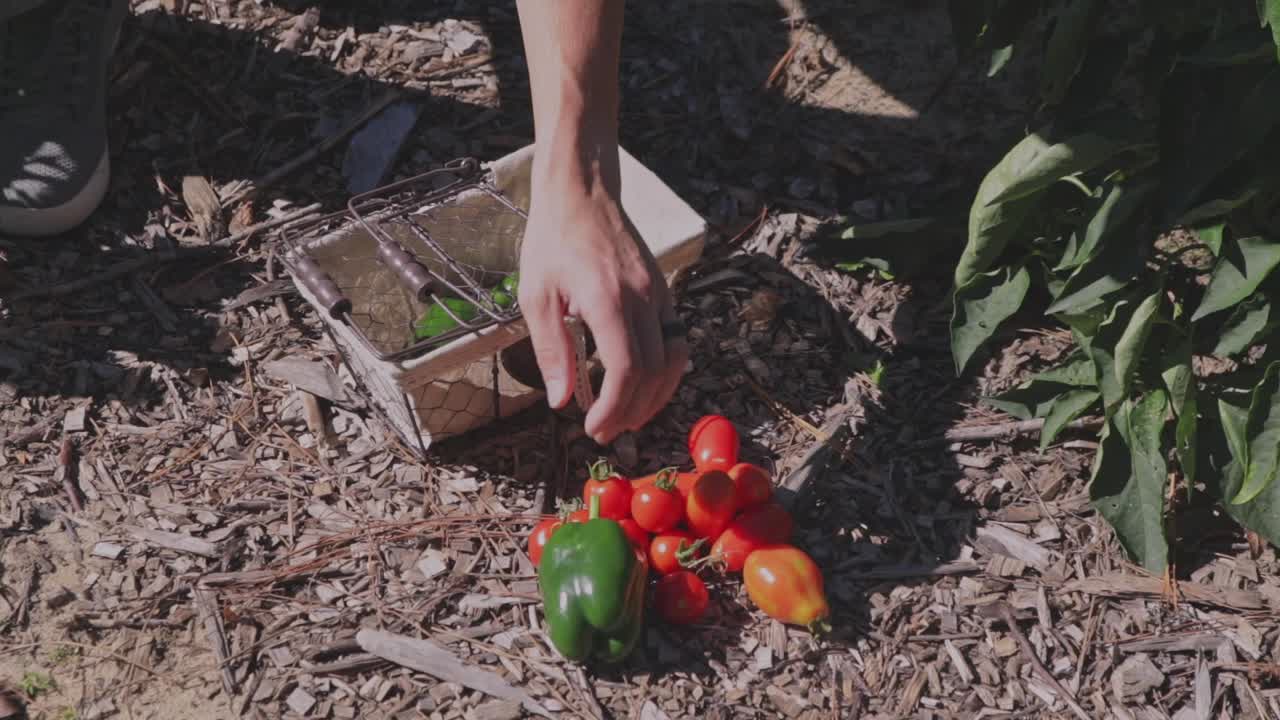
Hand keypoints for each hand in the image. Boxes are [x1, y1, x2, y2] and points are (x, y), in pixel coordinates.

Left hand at [518, 172, 687, 444]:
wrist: (583, 193)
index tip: (594, 427)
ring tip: (628, 418)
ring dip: (655, 398)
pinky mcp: (664, 291)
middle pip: (653, 373)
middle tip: (605, 432)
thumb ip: (551, 350)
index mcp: (608, 300)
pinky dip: (665, 372)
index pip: (627, 370)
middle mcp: (642, 298)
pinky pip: (677, 340)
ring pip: (674, 360)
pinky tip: (644, 386)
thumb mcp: (535, 296)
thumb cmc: (553, 240)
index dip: (614, 408)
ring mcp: (659, 294)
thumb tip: (561, 399)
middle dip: (631, 412)